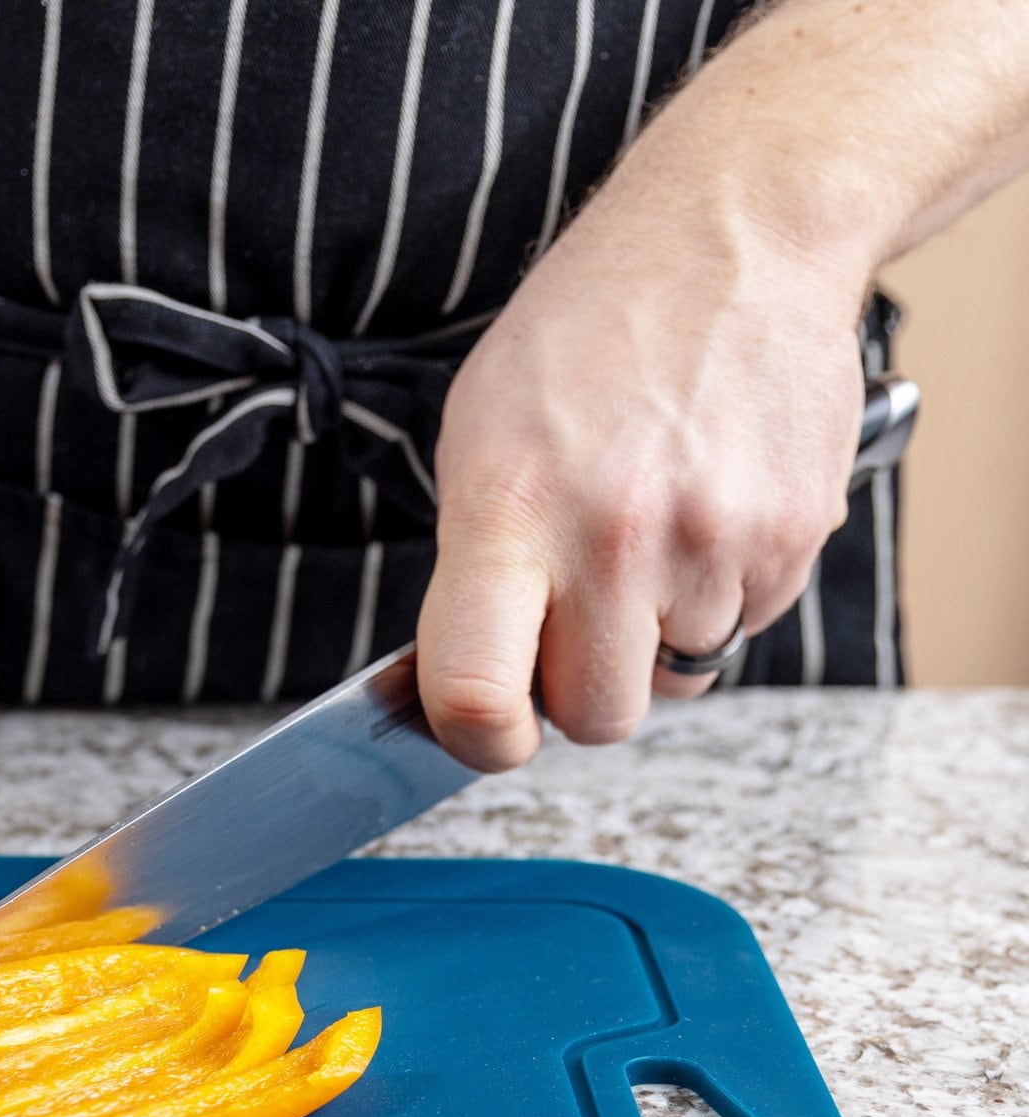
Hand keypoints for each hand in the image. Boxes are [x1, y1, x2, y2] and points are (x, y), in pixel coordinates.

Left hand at [416, 169, 870, 768]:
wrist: (731, 236)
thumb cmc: (586, 338)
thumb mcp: (477, 440)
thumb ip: (470, 574)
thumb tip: (465, 688)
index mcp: (508, 513)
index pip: (478, 696)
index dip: (479, 741)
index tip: (488, 732)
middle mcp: (611, 537)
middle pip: (595, 717)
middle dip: (580, 690)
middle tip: (575, 620)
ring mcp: (710, 541)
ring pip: (674, 680)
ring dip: (655, 635)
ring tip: (647, 531)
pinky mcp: (789, 537)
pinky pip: (742, 628)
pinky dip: (719, 595)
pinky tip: (703, 510)